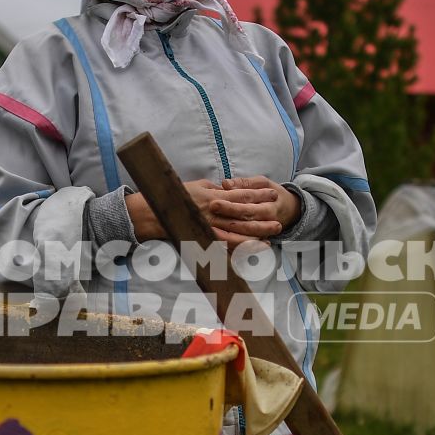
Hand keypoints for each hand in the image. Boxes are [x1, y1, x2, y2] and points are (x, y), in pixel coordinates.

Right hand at [126, 177, 297, 247]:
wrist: (156, 212)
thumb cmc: (177, 196)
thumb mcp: (198, 186)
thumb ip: (215, 189)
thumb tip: (229, 188)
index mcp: (214, 197)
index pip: (241, 195)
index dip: (258, 195)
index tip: (272, 194)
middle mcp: (214, 213)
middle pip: (244, 216)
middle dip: (263, 218)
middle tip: (279, 220)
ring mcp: (209, 227)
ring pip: (237, 233)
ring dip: (255, 236)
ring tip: (271, 237)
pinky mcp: (203, 238)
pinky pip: (224, 246)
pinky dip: (239, 248)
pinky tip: (251, 248)